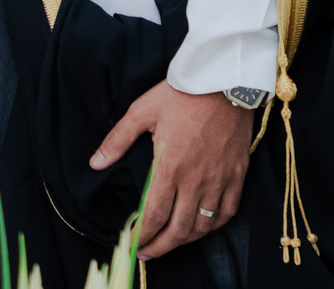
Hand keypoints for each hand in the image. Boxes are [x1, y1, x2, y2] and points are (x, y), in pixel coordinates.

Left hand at [89, 81, 248, 259]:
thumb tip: (95, 163)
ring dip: (185, 240)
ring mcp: (220, 179)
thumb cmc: (182, 93)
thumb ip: (117, 140)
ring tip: (171, 243)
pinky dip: (214, 225)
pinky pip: (228, 212)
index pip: (155, 215)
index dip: (143, 236)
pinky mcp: (237, 175)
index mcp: (171, 166)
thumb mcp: (142, 111)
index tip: (133, 245)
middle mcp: (197, 180)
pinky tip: (202, 226)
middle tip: (147, 254)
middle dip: (161, 247)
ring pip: (204, 225)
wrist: (225, 80)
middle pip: (179, 229)